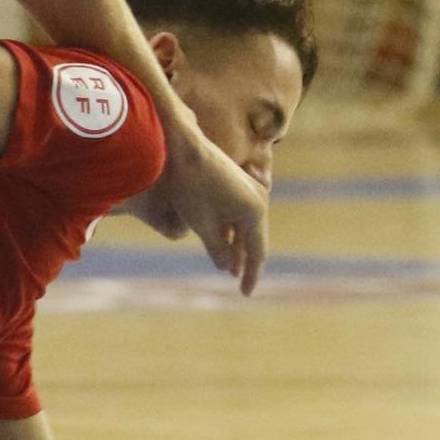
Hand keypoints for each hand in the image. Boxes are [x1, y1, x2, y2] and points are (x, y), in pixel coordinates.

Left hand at [155, 122, 267, 294]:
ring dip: (237, 244)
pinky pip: (238, 212)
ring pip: (245, 225)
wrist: (182, 146)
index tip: (245, 293)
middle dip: (244, 260)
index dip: (251, 275)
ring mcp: (250, 188)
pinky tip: (223, 240)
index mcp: (254, 212)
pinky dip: (231, 228)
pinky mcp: (238, 181)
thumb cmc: (190, 187)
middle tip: (240, 282)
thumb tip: (229, 268)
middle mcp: (258, 199)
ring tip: (231, 265)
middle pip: (253, 238)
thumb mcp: (202, 225)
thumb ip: (218, 250)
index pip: (256, 252)